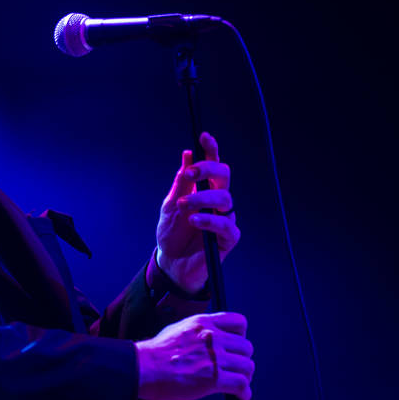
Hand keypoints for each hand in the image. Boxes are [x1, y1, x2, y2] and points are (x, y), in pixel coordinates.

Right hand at [135, 312, 253, 399]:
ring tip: (238, 385)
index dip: (241, 335)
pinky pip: (242, 385)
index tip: (236, 346)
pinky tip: (240, 398)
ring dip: (245, 377)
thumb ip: (197, 332)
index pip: (239, 322)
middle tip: (236, 370)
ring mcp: (214, 358)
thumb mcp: (178, 329)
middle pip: (247, 347)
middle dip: (243, 359)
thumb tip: (209, 339)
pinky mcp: (213, 379)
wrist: (143, 368)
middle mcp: (212, 338)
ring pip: (247, 366)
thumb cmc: (155, 353)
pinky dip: (244, 394)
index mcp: (203, 323)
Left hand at [155, 132, 239, 292]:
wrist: (170, 262)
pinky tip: (195, 220)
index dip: (211, 150)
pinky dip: (209, 220)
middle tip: (190, 173)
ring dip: (202, 198)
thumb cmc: (172, 233)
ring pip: (225, 198)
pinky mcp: (228, 238)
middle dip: (208, 170)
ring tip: (184, 206)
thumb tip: (187, 155)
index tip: (204, 136)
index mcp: (204, 189)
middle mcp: (217, 201)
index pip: (212, 166)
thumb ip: (181, 182)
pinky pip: (226, 225)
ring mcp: (225, 218)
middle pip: (224, 176)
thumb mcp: (170, 205)